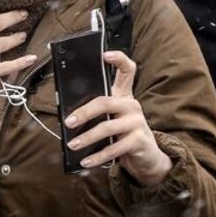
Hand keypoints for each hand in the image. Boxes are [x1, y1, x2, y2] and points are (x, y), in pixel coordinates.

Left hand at [64, 51, 172, 186]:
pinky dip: (97, 156)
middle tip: (68, 122)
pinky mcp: (139, 140)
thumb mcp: (112, 118)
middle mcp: (132, 105)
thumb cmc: (123, 133)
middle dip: (84, 112)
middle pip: (105, 102)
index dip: (118, 59)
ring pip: (107, 127)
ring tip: (72, 145)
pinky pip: (114, 149)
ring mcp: (137, 122)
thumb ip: (97, 112)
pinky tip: (86, 161)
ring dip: (87, 138)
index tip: (104, 54)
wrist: (148, 157)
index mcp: (124, 95)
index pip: (127, 70)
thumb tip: (67, 116)